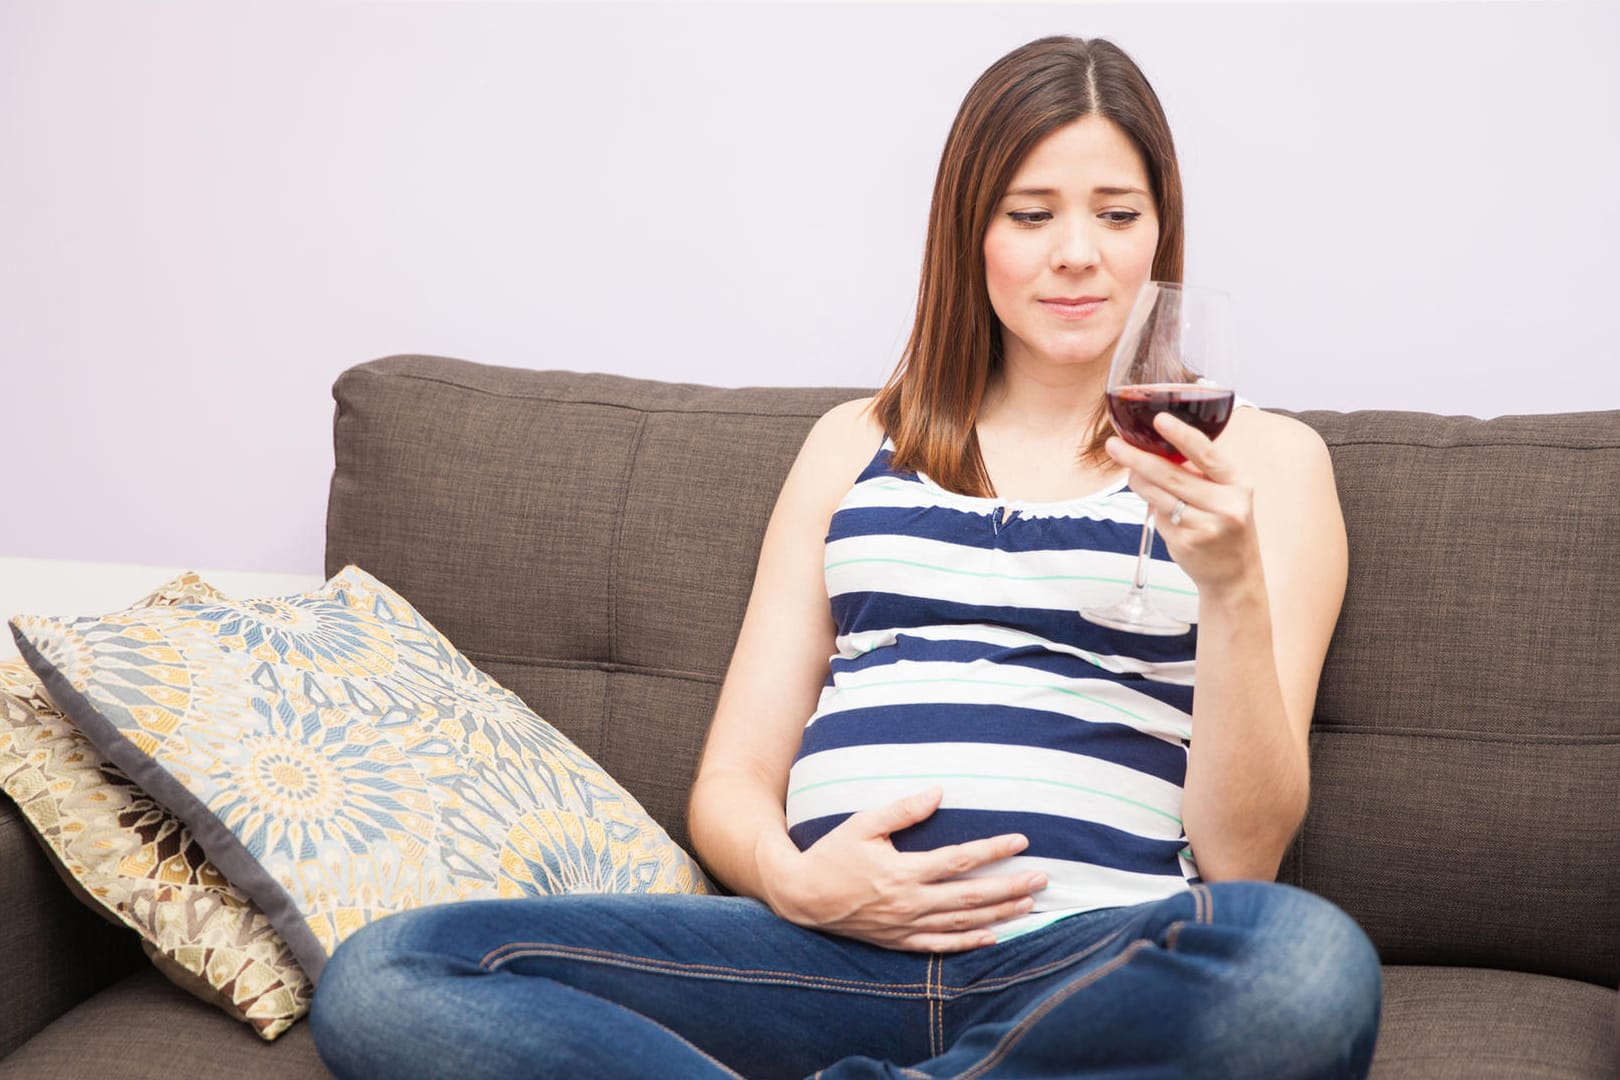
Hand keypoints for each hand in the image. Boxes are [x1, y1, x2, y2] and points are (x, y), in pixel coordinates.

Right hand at [760, 787, 1046, 951]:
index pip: (959, 860)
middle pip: (971, 896)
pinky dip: (968, 943)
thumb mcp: (864, 824)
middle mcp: (910, 902)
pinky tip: (992, 938)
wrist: (802, 897)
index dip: (993, 850)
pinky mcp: (898, 942)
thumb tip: (938, 792)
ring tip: (1029, 906)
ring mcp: (905, 926)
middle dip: (1010, 886)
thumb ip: (903, 810)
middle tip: (1042, 879)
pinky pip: (940, 947)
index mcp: (903, 871)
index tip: (1020, 841)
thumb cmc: (832, 854)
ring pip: (962, 923)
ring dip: (999, 915)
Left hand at [1105, 412, 1261, 593]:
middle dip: (1138, 458)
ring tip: (1129, 471)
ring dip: (1138, 481)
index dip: (1182, 435)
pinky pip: (1158, 517)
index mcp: (1238, 484)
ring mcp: (1205, 527)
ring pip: (1159, 496)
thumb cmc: (1226, 525)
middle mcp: (1226, 505)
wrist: (1235, 574)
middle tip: (1115, 445)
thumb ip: (1200, 473)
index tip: (1159, 419)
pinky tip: (1156, 506)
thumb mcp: (1226, 495)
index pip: (1207, 454)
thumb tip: (1155, 449)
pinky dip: (1152, 508)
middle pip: (1172, 475)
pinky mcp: (1186, 543)